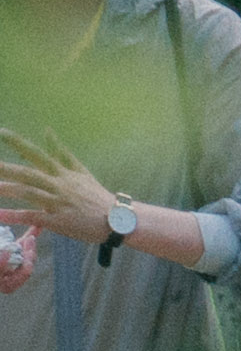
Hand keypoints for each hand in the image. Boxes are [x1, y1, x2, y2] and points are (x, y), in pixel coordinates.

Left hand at [0, 144, 119, 241]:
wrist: (118, 220)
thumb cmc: (98, 197)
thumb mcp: (81, 171)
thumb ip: (61, 152)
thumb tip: (47, 130)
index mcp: (63, 173)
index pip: (38, 154)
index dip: (19, 143)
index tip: (2, 132)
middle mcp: (58, 185)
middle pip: (28, 174)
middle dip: (7, 168)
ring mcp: (58, 203)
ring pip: (28, 193)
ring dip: (7, 189)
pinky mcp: (58, 220)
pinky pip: (33, 217)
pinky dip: (15, 215)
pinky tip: (0, 214)